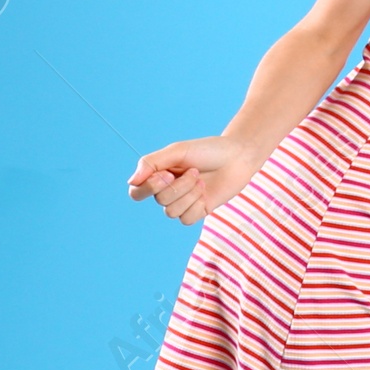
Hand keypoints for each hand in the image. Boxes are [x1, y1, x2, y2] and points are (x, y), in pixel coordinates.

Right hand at [127, 136, 256, 225]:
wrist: (238, 157)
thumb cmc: (207, 150)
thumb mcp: (177, 151)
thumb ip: (151, 163)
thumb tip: (132, 182)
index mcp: (158, 175)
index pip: (137, 192)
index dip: (149, 187)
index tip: (168, 173)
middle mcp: (168, 191)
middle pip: (159, 200)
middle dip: (178, 187)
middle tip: (193, 171)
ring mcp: (183, 202)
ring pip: (171, 212)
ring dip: (189, 194)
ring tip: (201, 179)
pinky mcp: (198, 211)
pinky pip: (186, 219)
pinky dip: (196, 204)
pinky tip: (205, 192)